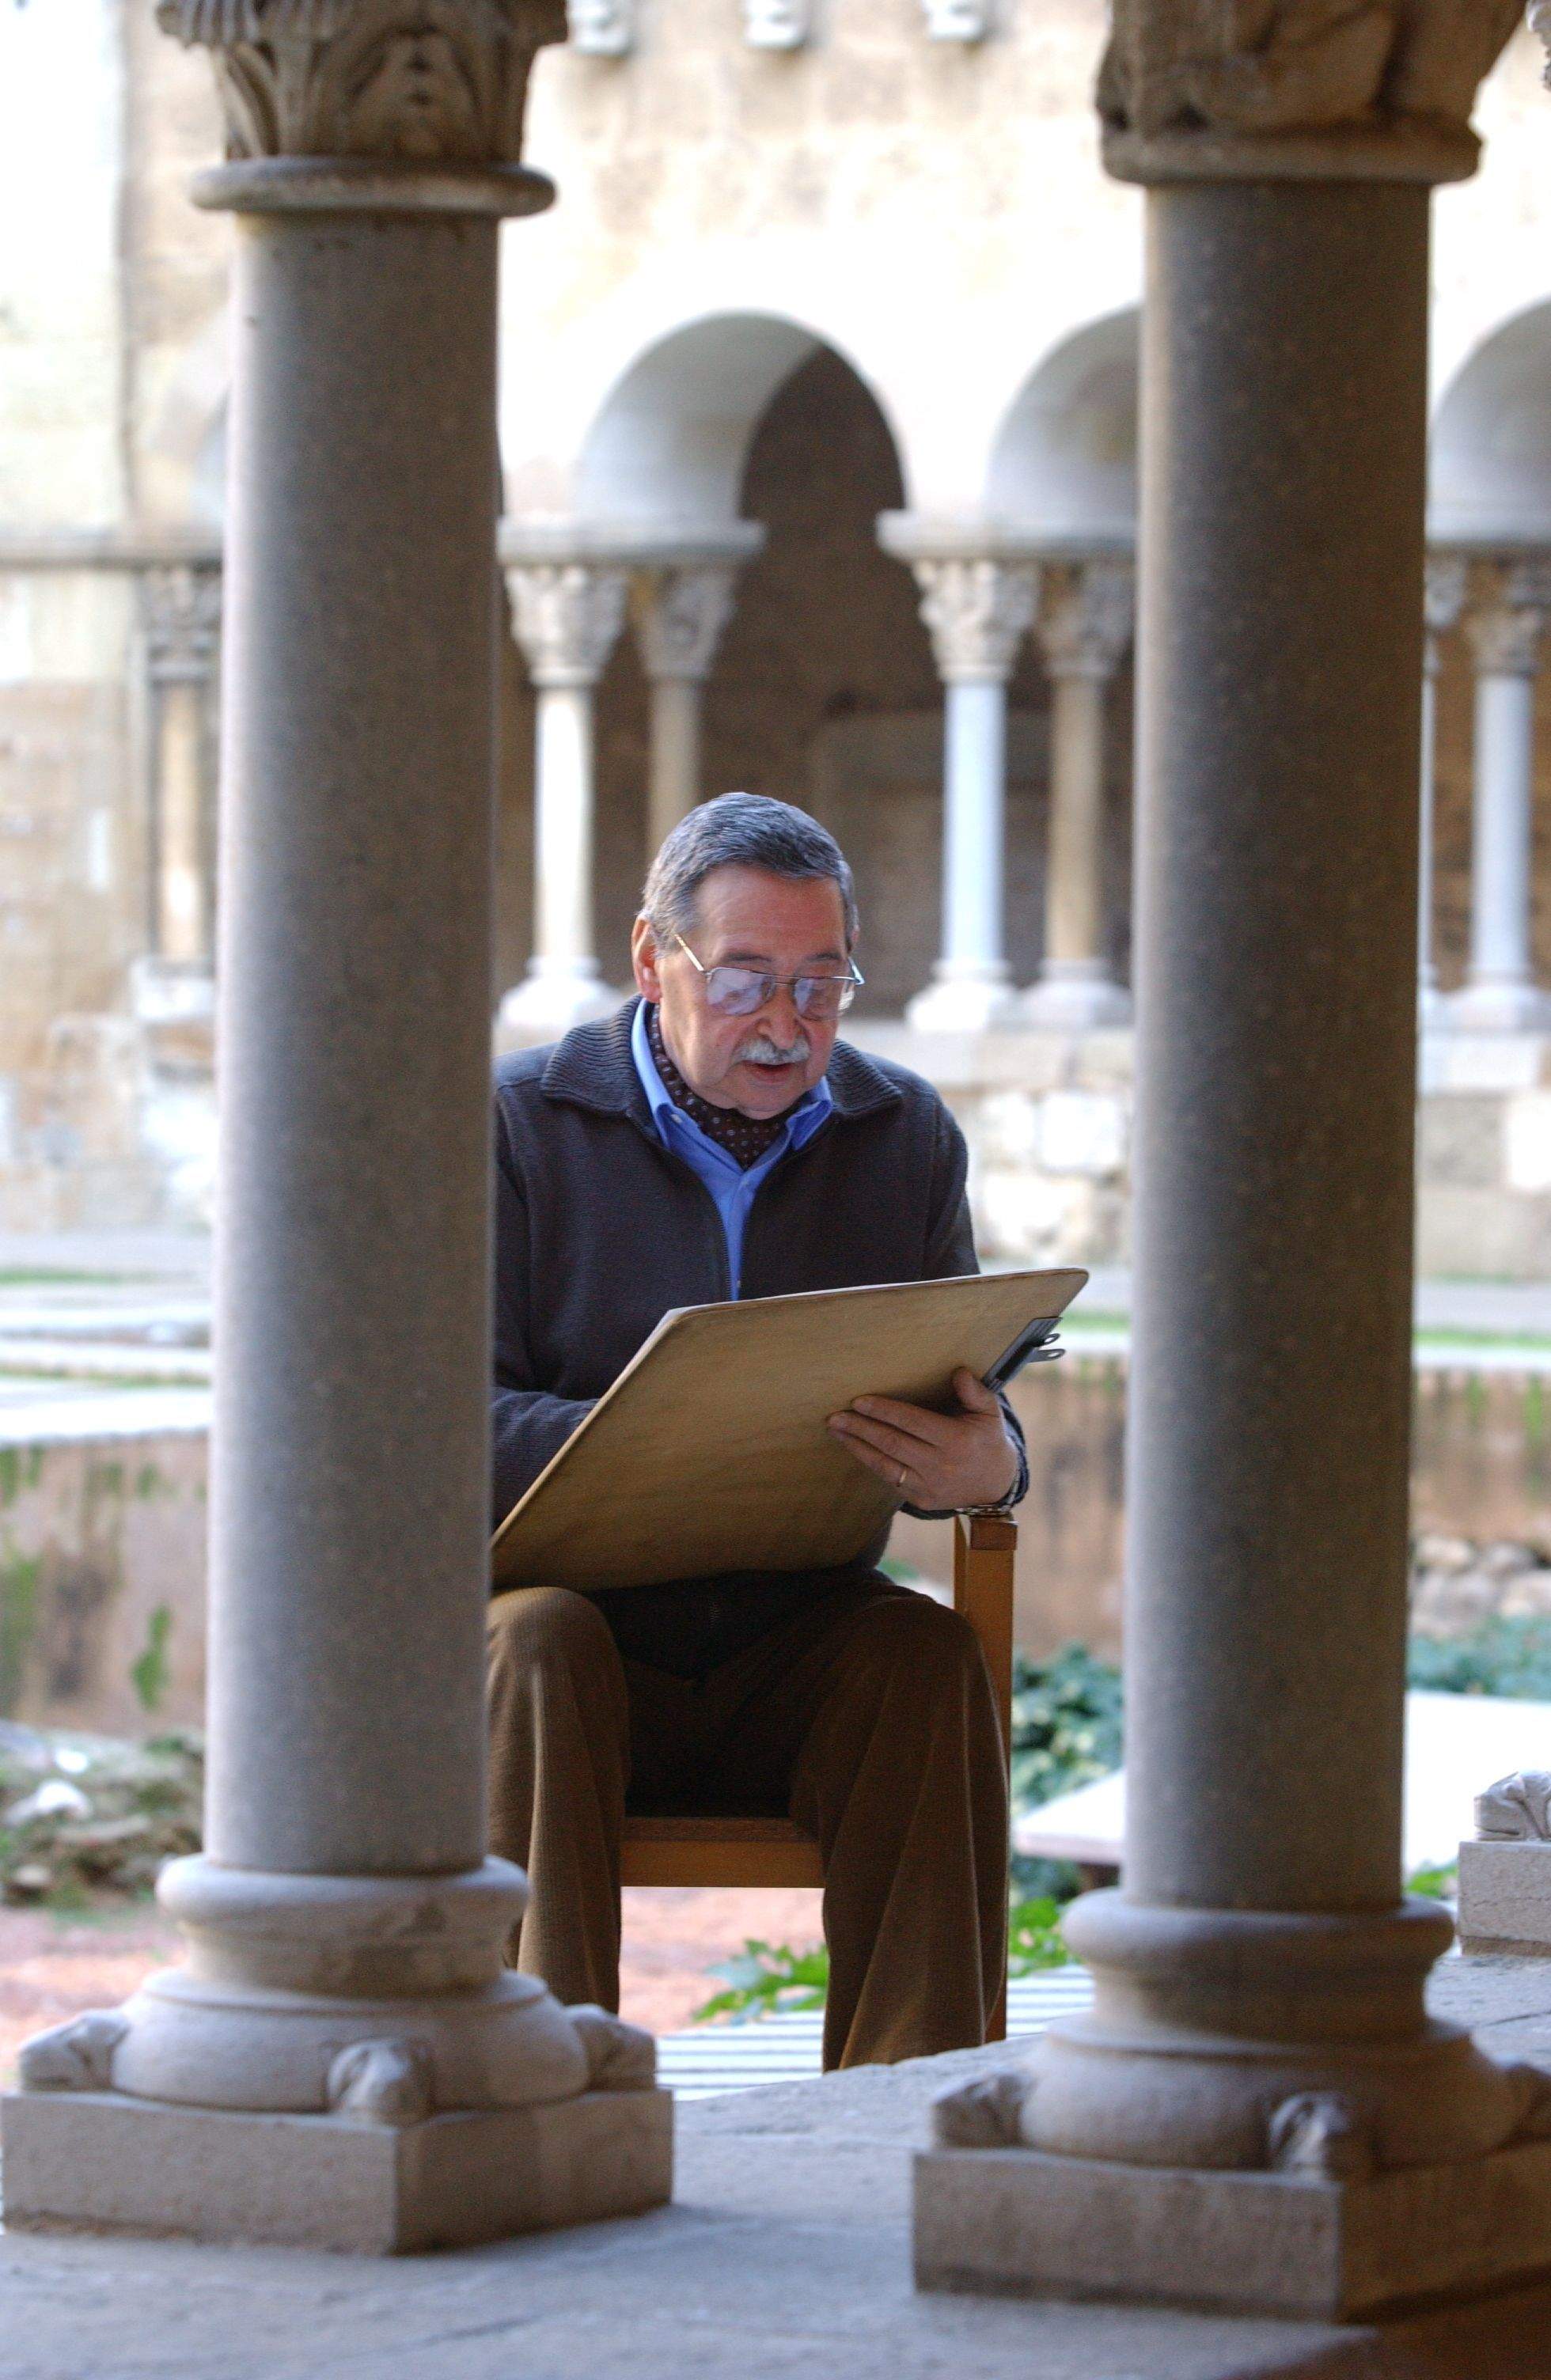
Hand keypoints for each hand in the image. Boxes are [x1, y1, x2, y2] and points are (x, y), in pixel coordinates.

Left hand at [826, 1368, 1019, 1510]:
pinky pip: (891, 1480)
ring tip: (836, 1431)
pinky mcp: (921, 1500)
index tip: (859, 1401)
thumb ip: (975, 1392)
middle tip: (836, 1416)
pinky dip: (871, 1463)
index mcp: (956, 1441)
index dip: (884, 1411)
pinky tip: (856, 1448)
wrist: (996, 1486)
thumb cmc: (988, 1441)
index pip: (912, 1422)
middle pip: (892, 1443)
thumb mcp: (990, 1413)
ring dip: (857, 1447)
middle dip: (861, 1428)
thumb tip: (959, 1371)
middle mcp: (941, 1466)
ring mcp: (929, 1486)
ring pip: (885, 1465)